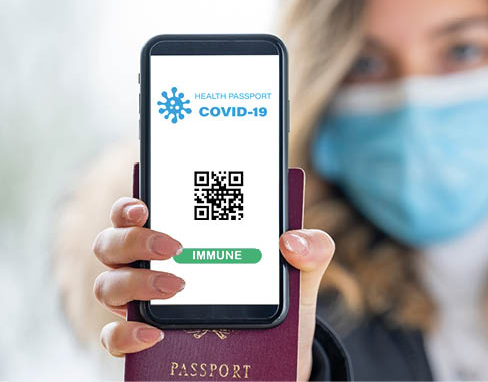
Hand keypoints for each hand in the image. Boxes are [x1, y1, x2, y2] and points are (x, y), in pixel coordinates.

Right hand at [92, 197, 334, 380]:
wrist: (284, 353)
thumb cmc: (281, 297)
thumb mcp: (303, 272)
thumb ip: (311, 248)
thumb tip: (292, 242)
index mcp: (180, 236)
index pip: (136, 211)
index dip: (129, 204)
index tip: (144, 205)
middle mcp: (150, 266)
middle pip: (111, 243)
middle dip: (134, 240)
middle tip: (174, 246)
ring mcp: (143, 303)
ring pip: (107, 285)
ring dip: (135, 284)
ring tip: (177, 288)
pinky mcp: (145, 340)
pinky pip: (113, 337)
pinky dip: (125, 334)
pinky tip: (154, 333)